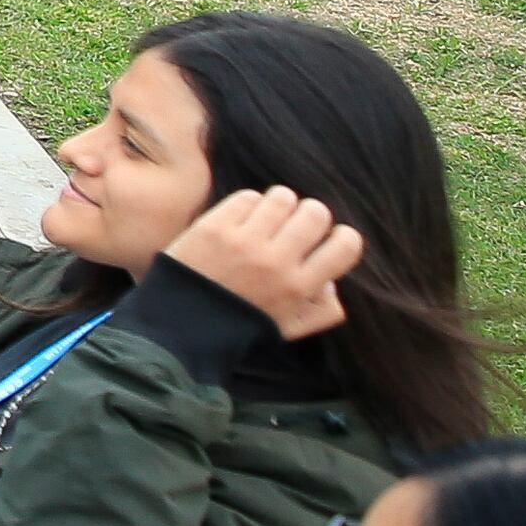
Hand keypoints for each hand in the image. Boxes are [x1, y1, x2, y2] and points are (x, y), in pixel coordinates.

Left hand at [167, 186, 361, 338]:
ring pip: (283, 197)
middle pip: (317, 212)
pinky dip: (247, 205)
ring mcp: (244, 242)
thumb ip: (324, 310)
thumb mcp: (289, 329)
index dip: (342, 236)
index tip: (327, 239)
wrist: (178, 327)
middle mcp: (276, 262)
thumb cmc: (238, 326)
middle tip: (292, 227)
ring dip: (278, 205)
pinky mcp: (214, 227)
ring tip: (265, 220)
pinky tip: (239, 221)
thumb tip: (332, 279)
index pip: (346, 245)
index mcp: (299, 288)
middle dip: (308, 215)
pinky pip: (247, 197)